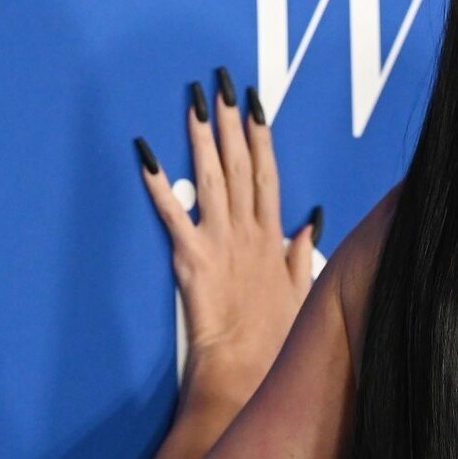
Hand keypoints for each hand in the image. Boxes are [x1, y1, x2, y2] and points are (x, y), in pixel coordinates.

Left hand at [134, 66, 320, 400]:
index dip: (262, 137)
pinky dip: (158, 186)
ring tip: (193, 103)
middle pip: (242, 166)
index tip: (256, 104)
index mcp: (273, 238)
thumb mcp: (302, 292)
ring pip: (213, 180)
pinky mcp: (193, 260)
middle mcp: (249, 233)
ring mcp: (222, 244)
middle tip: (221, 85)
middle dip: (231, 123)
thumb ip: (303, 254)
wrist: (246, 373)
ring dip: (202, 140)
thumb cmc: (274, 341)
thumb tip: (311, 221)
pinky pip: (173, 216)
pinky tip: (146, 156)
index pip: (269, 175)